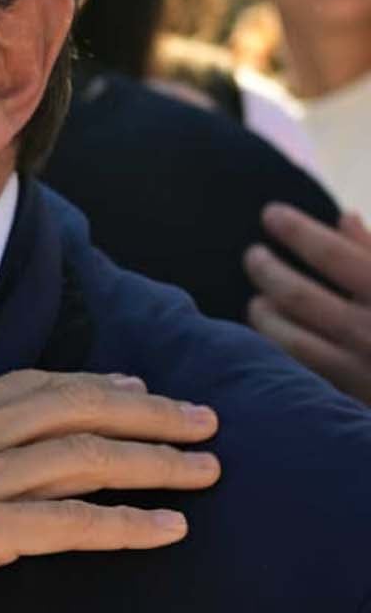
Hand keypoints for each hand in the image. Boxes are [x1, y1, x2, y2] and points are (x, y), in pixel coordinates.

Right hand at [0, 371, 219, 612]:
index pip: (26, 388)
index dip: (88, 384)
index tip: (131, 384)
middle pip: (73, 406)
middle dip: (146, 409)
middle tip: (199, 418)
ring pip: (86, 455)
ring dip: (157, 460)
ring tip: (207, 467)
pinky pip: (72, 523)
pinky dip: (128, 523)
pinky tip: (169, 529)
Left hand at [245, 202, 370, 403]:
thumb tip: (343, 218)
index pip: (333, 253)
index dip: (297, 230)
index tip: (271, 212)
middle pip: (298, 297)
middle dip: (268, 271)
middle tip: (253, 256)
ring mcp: (361, 372)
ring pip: (289, 340)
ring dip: (264, 316)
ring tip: (258, 303)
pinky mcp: (351, 400)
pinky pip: (300, 372)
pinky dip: (278, 351)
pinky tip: (272, 341)